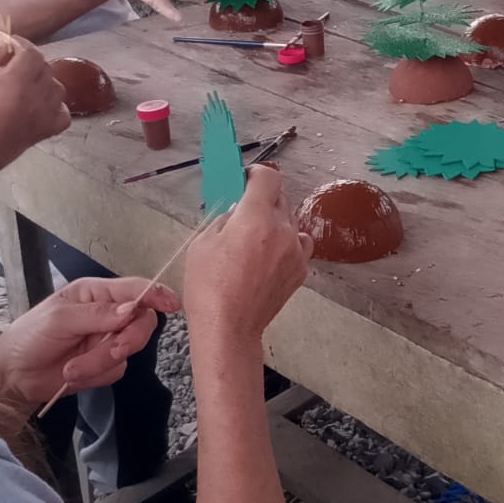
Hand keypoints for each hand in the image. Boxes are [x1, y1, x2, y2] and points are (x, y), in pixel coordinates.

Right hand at [0, 37, 70, 182]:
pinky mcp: (46, 131)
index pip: (32, 53)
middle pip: (45, 68)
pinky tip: (40, 106)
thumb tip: (3, 45)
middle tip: (11, 65)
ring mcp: (46, 115)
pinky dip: (56, 106)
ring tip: (24, 85)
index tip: (10, 44)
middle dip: (30, 61)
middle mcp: (38, 96)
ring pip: (57, 88)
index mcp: (18, 80)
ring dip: (44, 82)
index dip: (22, 44)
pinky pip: (63, 113)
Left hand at [0, 277, 180, 406]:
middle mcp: (108, 315)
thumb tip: (133, 309)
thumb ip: (97, 314)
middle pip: (142, 322)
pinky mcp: (105, 366)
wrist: (13, 377)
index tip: (173, 305)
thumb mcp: (58, 319)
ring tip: (72, 369)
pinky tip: (73, 374)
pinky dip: (96, 375)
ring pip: (130, 350)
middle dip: (128, 340)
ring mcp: (108, 341)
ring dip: (101, 362)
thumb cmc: (29, 337)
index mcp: (96, 294)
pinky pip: (117, 370)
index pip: (135, 289)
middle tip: (112, 351)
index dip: (156, 295)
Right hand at [183, 166, 313, 345]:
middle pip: (280, 197)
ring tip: (255, 236)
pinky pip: (298, 243)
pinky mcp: (300, 269)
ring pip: (291, 220)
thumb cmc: (210, 288)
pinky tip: (268, 254)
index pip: (268, 177)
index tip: (245, 178)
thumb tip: (237, 209)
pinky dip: (287, 242)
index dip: (255, 174)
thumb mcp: (202, 243)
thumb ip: (224, 218)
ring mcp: (295, 251)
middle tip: (243, 210)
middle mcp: (282, 230)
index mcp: (256, 217)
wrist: (229, 328)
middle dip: (262, 198)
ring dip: (275, 220)